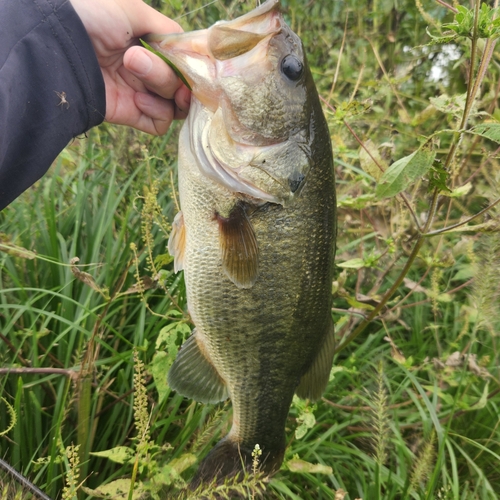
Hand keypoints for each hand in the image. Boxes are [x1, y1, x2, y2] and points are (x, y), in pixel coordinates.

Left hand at [70, 0, 190, 134]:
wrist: (57, 45)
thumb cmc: (91, 17)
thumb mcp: (133, 10)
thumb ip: (167, 30)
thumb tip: (190, 51)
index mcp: (148, 45)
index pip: (184, 63)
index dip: (193, 67)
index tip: (195, 66)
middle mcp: (146, 71)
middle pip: (182, 85)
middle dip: (169, 73)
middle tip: (140, 59)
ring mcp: (138, 94)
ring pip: (174, 104)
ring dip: (161, 87)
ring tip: (133, 69)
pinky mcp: (129, 114)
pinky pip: (160, 124)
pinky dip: (156, 113)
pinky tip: (138, 100)